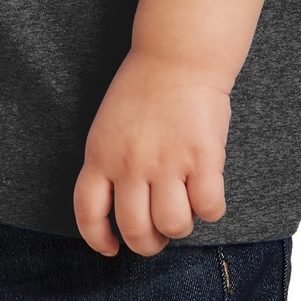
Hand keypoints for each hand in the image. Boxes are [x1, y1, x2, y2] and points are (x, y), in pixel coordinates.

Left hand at [73, 47, 229, 256]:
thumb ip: (110, 164)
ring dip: (181, 225)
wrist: (178, 53)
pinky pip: (209, 208)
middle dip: (149, 242)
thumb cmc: (144, 87)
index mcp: (101, 154)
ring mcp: (167, 161)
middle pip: (135, 230)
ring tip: (185, 205)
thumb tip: (123, 210)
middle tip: (159, 231)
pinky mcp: (203, 157)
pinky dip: (211, 208)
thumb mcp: (109, 125)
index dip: (99, 239)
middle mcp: (130, 163)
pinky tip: (208, 191)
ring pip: (173, 225)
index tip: (112, 247)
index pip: (89, 212)